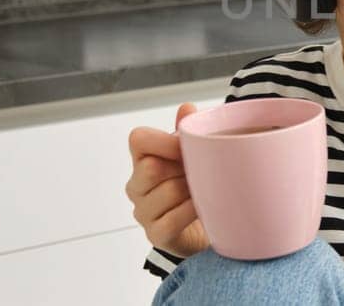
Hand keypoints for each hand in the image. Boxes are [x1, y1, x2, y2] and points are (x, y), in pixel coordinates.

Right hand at [125, 103, 209, 256]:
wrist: (205, 231)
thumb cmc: (195, 189)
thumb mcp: (192, 158)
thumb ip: (187, 133)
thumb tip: (187, 107)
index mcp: (143, 160)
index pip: (138, 139)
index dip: (164, 140)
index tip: (186, 145)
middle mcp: (137, 186)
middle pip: (152, 167)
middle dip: (182, 168)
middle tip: (202, 172)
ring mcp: (143, 212)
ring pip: (167, 191)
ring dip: (192, 190)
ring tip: (206, 191)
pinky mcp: (155, 235)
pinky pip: (172, 219)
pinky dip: (191, 211)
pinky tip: (203, 209)